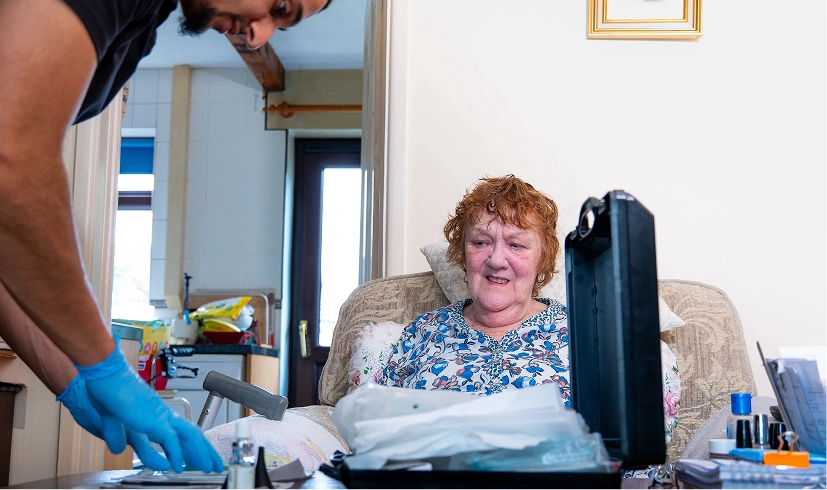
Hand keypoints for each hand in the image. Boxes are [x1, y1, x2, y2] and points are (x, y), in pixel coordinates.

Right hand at [75, 338, 223, 472]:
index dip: (191, 446)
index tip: (198, 459)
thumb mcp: (112, 421)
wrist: (104, 376)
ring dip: (200, 453)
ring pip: (189, 436)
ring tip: (207, 467)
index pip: (181, 432)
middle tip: (215, 464)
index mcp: (156, 415)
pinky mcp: (153, 420)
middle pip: (191, 435)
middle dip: (205, 451)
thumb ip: (117, 436)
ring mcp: (160, 416)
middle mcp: (162, 415)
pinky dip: (176, 454)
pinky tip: (178, 466)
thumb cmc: (107, 391)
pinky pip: (170, 440)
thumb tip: (119, 449)